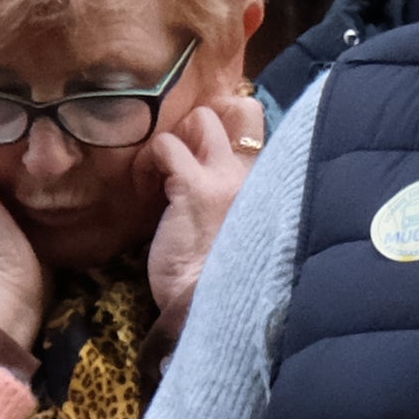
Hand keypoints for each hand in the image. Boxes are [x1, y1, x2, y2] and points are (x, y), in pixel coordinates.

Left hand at [146, 88, 266, 332]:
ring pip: (203, 119)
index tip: (205, 153)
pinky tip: (146, 190)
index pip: (263, 130)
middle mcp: (258, 174)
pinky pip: (165, 147)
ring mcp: (226, 176)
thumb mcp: (244, 235)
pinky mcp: (193, 187)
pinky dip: (149, 161)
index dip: (232, 129)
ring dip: (177, 139)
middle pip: (244, 109)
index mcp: (272, 186)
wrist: (210, 309)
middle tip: (184, 156)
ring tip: (162, 173)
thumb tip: (212, 186)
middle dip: (206, 124)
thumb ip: (239, 205)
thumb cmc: (224, 282)